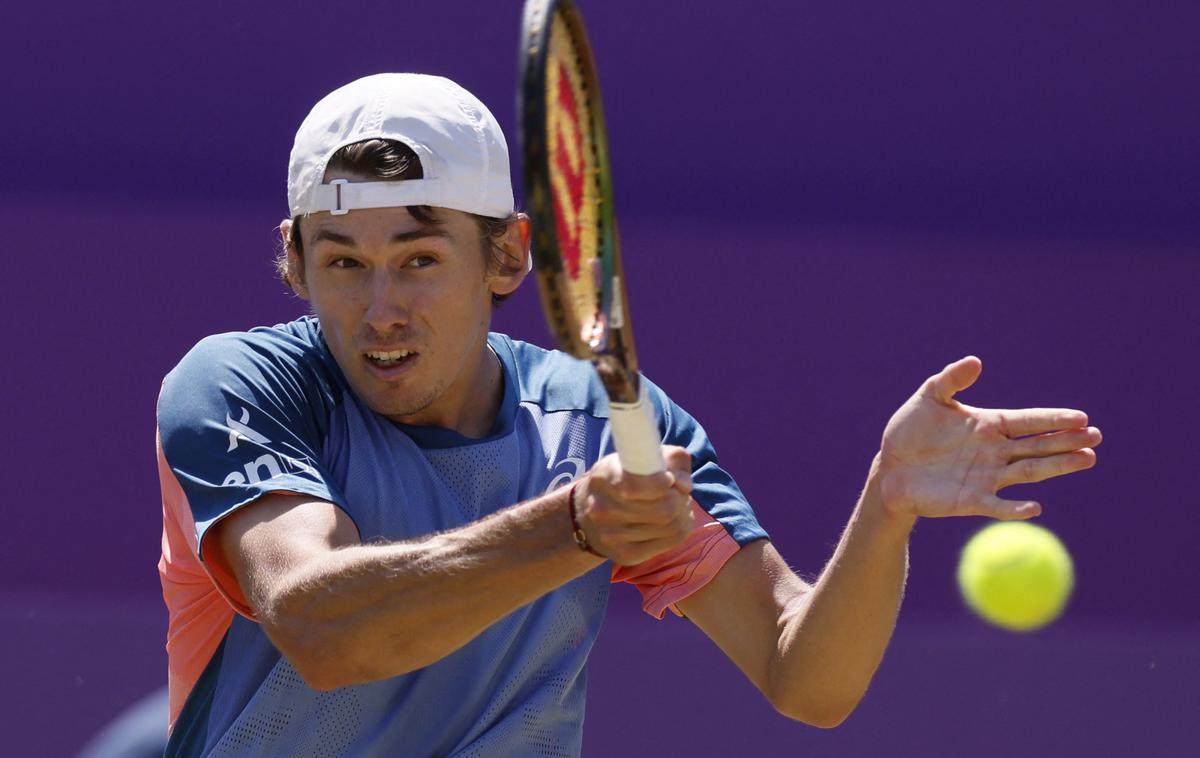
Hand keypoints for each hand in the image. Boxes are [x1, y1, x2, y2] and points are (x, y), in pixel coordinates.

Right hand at [575, 445, 694, 564]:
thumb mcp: (640, 457)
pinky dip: (681, 528)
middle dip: (680, 498)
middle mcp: (602, 509)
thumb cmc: (622, 479)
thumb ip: (670, 459)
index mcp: (603, 478)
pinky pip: (671, 542)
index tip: (668, 479)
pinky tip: (673, 519)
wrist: (589, 516)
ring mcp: (611, 536)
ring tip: (676, 503)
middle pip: (664, 509)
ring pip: (671, 526)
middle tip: (678, 491)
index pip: (636, 485)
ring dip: (683, 512)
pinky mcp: (626, 555)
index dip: (662, 482)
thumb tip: (683, 485)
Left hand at [877, 356, 1101, 520]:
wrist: (890, 469)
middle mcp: (995, 452)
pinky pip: (998, 505)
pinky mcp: (972, 501)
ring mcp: (987, 477)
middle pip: (1038, 445)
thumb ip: (951, 380)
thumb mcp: (928, 399)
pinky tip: (1033, 507)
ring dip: (1058, 467)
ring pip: (1029, 471)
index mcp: (990, 425)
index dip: (1053, 419)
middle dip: (1067, 441)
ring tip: (1087, 459)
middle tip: (1096, 437)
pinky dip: (1015, 508)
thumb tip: (976, 361)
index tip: (1081, 417)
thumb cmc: (909, 432)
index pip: (1028, 421)